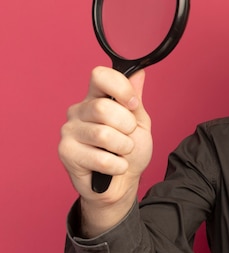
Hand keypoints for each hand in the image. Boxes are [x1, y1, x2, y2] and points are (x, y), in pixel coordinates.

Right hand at [59, 66, 152, 235]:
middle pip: (103, 108)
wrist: (123, 182)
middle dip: (126, 126)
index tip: (133, 104)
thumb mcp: (139, 122)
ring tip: (121, 152)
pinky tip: (114, 166)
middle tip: (128, 137)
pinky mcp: (66, 153)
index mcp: (96, 98)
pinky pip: (101, 158)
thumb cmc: (130, 150)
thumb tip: (139, 71)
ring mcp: (69, 131)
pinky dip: (118, 165)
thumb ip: (135, 98)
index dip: (120, 88)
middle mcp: (79, 111)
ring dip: (124, 148)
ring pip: (103, 135)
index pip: (99, 76)